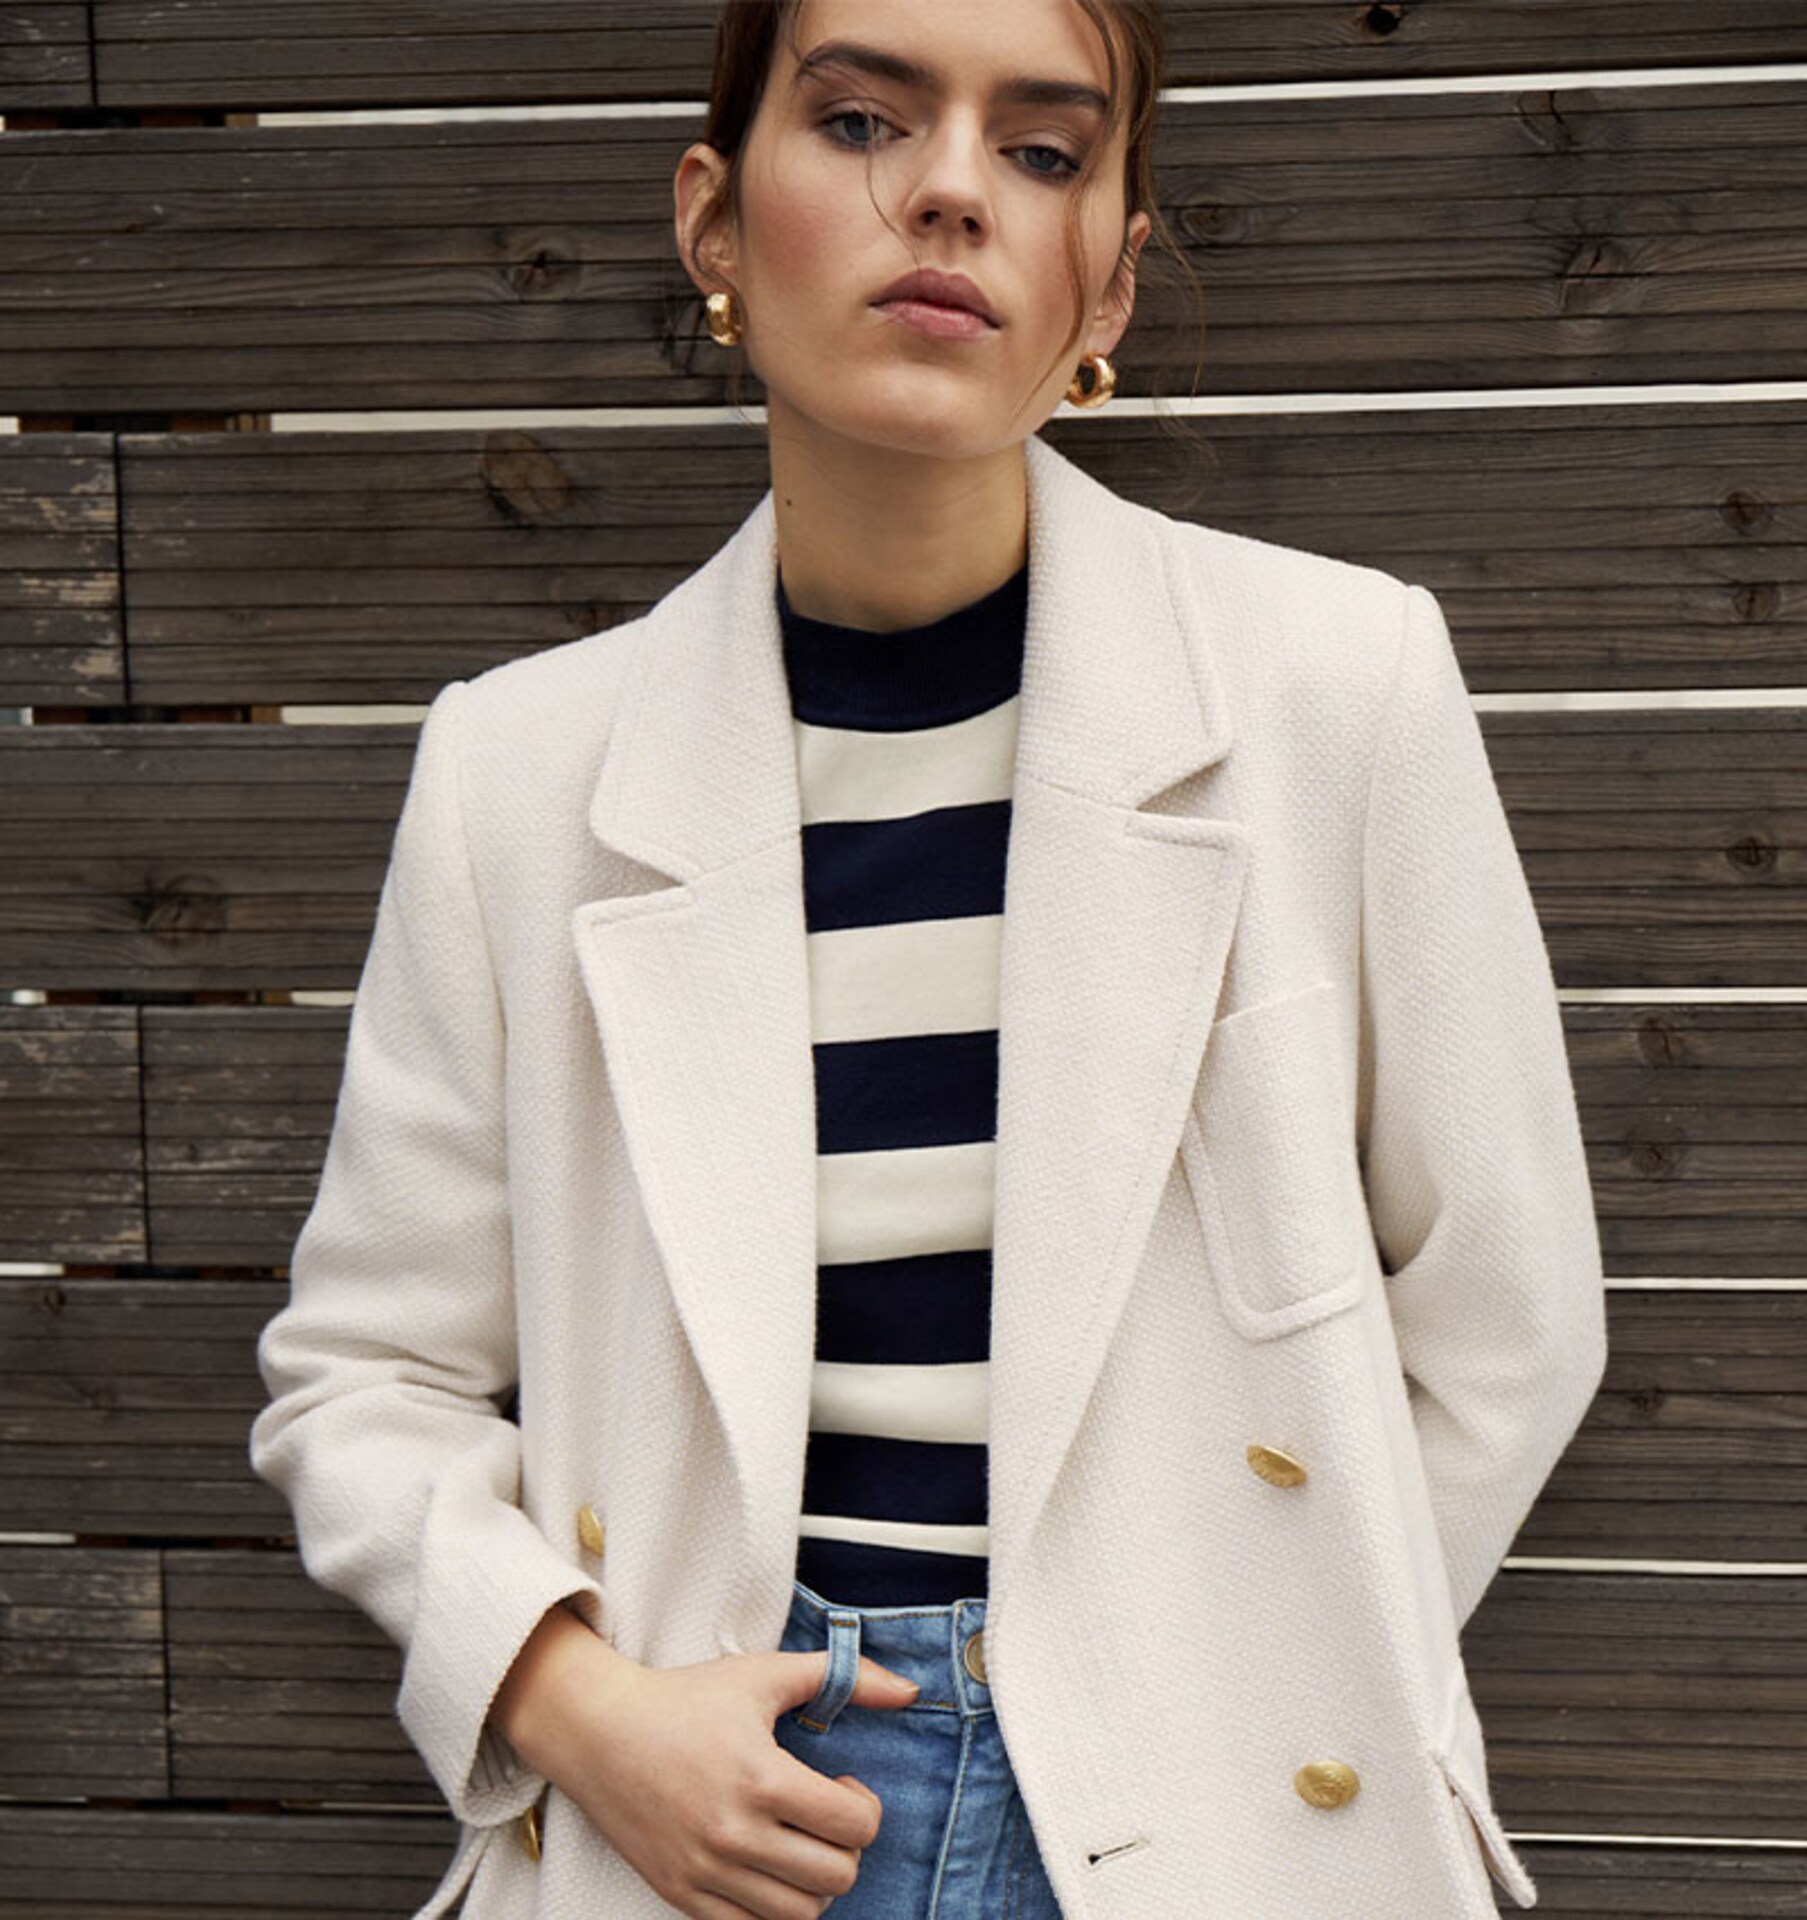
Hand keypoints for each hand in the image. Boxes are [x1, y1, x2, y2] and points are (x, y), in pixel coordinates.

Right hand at [491, 1603, 918, 1917]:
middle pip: (836, 1877)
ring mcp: (706, 1872)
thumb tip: (911, 1690)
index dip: (865, 1807)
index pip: (855, 1826)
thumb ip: (844, 1676)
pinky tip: (765, 1867)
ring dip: (813, 1883)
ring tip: (797, 1844)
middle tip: (823, 1817)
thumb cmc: (687, 1699)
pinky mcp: (681, 1896)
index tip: (842, 1786)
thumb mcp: (765, 1674)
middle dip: (845, 1847)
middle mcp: (735, 1834)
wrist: (600, 1732)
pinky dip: (771, 1908)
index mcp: (761, 1778)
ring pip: (800, 1915)